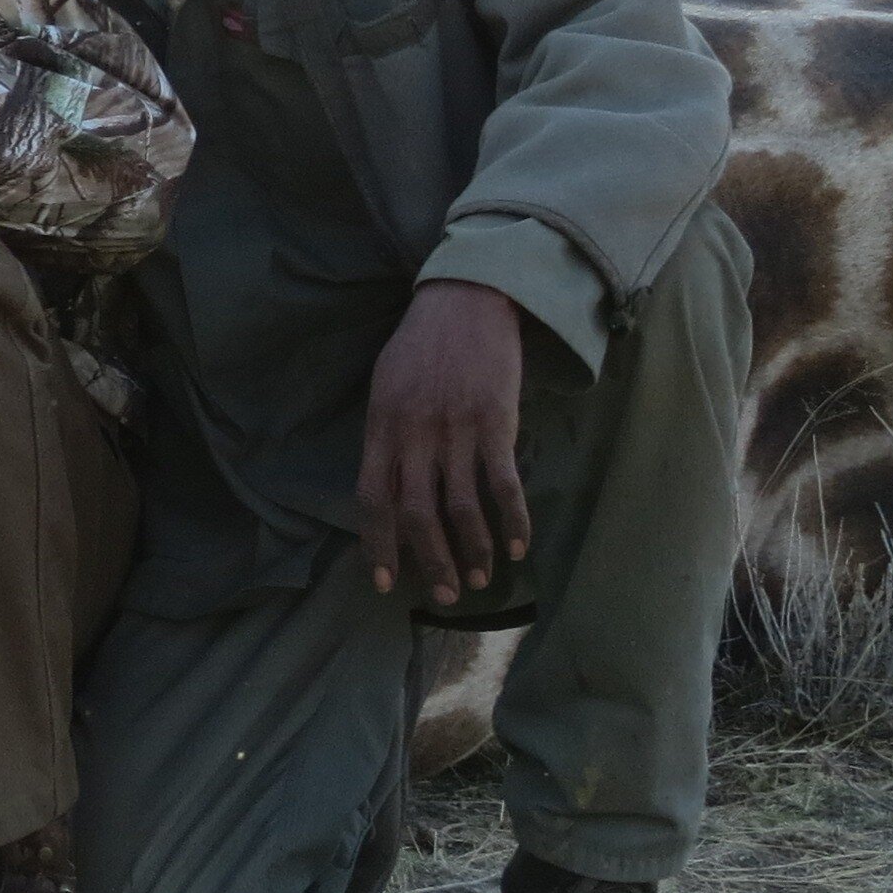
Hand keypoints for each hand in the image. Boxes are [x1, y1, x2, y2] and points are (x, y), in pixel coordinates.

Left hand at [357, 279, 533, 607]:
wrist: (468, 298)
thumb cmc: (422, 343)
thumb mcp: (385, 385)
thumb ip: (385, 436)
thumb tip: (387, 489)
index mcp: (382, 425)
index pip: (373, 498)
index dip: (378, 544)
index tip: (385, 581)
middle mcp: (415, 432)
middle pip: (416, 513)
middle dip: (430, 562)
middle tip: (445, 595)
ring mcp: (457, 429)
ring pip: (461, 508)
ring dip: (473, 551)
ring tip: (482, 579)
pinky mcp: (497, 422)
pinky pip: (504, 484)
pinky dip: (513, 521)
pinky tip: (520, 547)